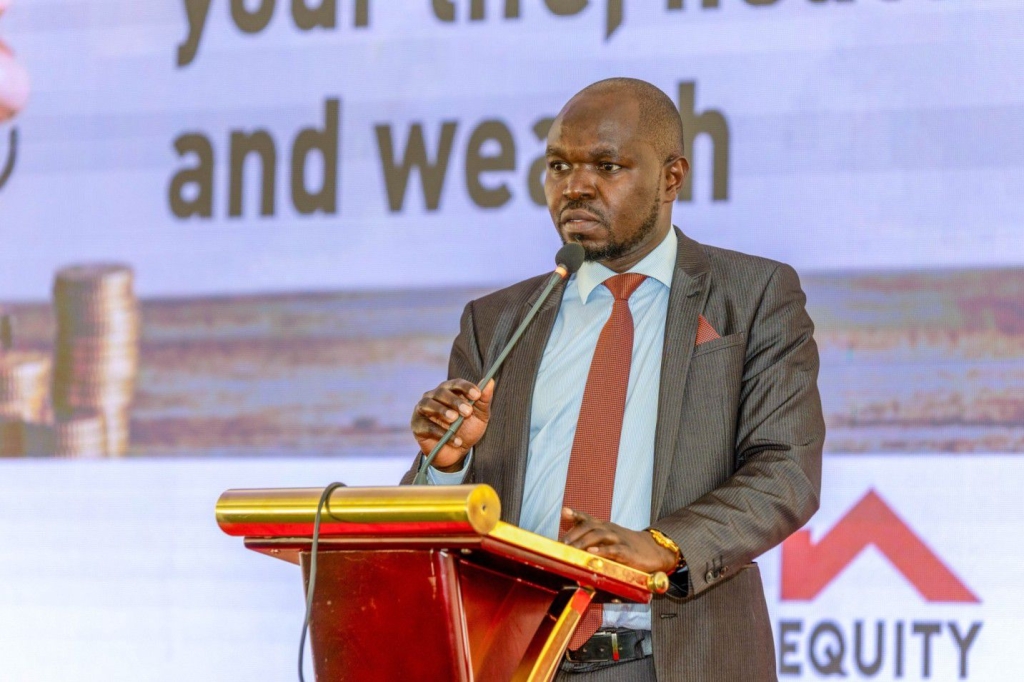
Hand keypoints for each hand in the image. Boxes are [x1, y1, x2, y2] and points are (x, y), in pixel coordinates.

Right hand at [411, 378, 493, 470]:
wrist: (457, 453)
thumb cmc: (467, 429)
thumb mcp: (480, 416)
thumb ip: (484, 400)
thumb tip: (490, 381)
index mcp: (449, 390)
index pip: (456, 383)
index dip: (466, 387)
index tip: (477, 395)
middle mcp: (434, 396)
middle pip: (441, 392)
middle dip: (455, 401)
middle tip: (467, 412)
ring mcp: (423, 410)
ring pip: (428, 404)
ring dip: (442, 411)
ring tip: (455, 420)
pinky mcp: (417, 425)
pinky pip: (427, 426)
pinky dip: (441, 433)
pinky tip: (455, 440)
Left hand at [561, 507, 677, 573]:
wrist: (653, 550)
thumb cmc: (624, 543)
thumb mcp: (607, 536)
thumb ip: (589, 532)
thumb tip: (569, 528)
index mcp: (603, 526)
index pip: (587, 518)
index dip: (576, 514)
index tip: (564, 512)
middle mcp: (609, 529)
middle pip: (590, 526)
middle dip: (575, 534)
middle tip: (562, 544)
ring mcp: (619, 539)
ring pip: (600, 535)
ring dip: (584, 542)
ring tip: (572, 548)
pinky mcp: (627, 552)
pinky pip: (614, 550)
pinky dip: (602, 550)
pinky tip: (592, 552)